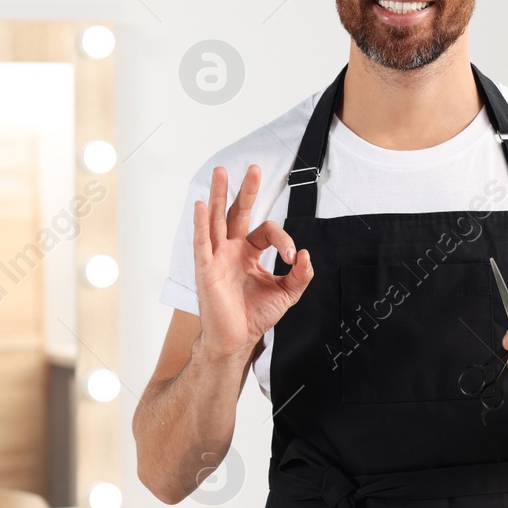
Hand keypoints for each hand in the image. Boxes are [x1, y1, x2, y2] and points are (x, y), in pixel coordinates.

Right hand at [193, 164, 312, 359]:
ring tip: (220, 172)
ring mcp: (217, 257)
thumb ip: (301, 275)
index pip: (265, 231)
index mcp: (249, 253)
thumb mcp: (286, 293)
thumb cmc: (255, 316)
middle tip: (255, 168)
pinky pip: (202, 242)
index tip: (293, 257)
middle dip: (246, 191)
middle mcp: (231, 250)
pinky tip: (200, 205)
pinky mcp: (206, 269)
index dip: (283, 240)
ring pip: (216, 220)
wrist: (237, 339)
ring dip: (218, 196)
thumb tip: (307, 255)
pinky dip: (201, 224)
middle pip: (237, 213)